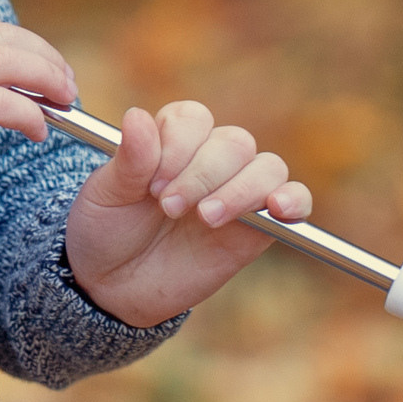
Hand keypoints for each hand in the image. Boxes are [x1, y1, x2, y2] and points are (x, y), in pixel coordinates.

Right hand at [0, 0, 75, 203]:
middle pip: (3, 35)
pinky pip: (1, 105)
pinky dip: (29, 115)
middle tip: (63, 84)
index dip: (12, 36)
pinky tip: (37, 131)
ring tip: (62, 102)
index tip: (28, 60)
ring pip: (11, 62)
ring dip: (47, 81)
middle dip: (43, 57)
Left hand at [62, 101, 311, 329]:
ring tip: (207, 218)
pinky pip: (296, 200)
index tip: (152, 185)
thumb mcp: (105, 196)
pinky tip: (277, 209)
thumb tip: (137, 116)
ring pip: (267, 166)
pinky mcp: (259, 228)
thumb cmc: (106, 230)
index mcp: (171, 140)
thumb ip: (129, 160)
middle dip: (202, 174)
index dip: (177, 147)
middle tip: (169, 208)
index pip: (193, 119)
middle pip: (233, 142)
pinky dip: (295, 200)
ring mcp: (238, 192)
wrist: (113, 284)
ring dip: (241, 190)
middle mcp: (209, 159)